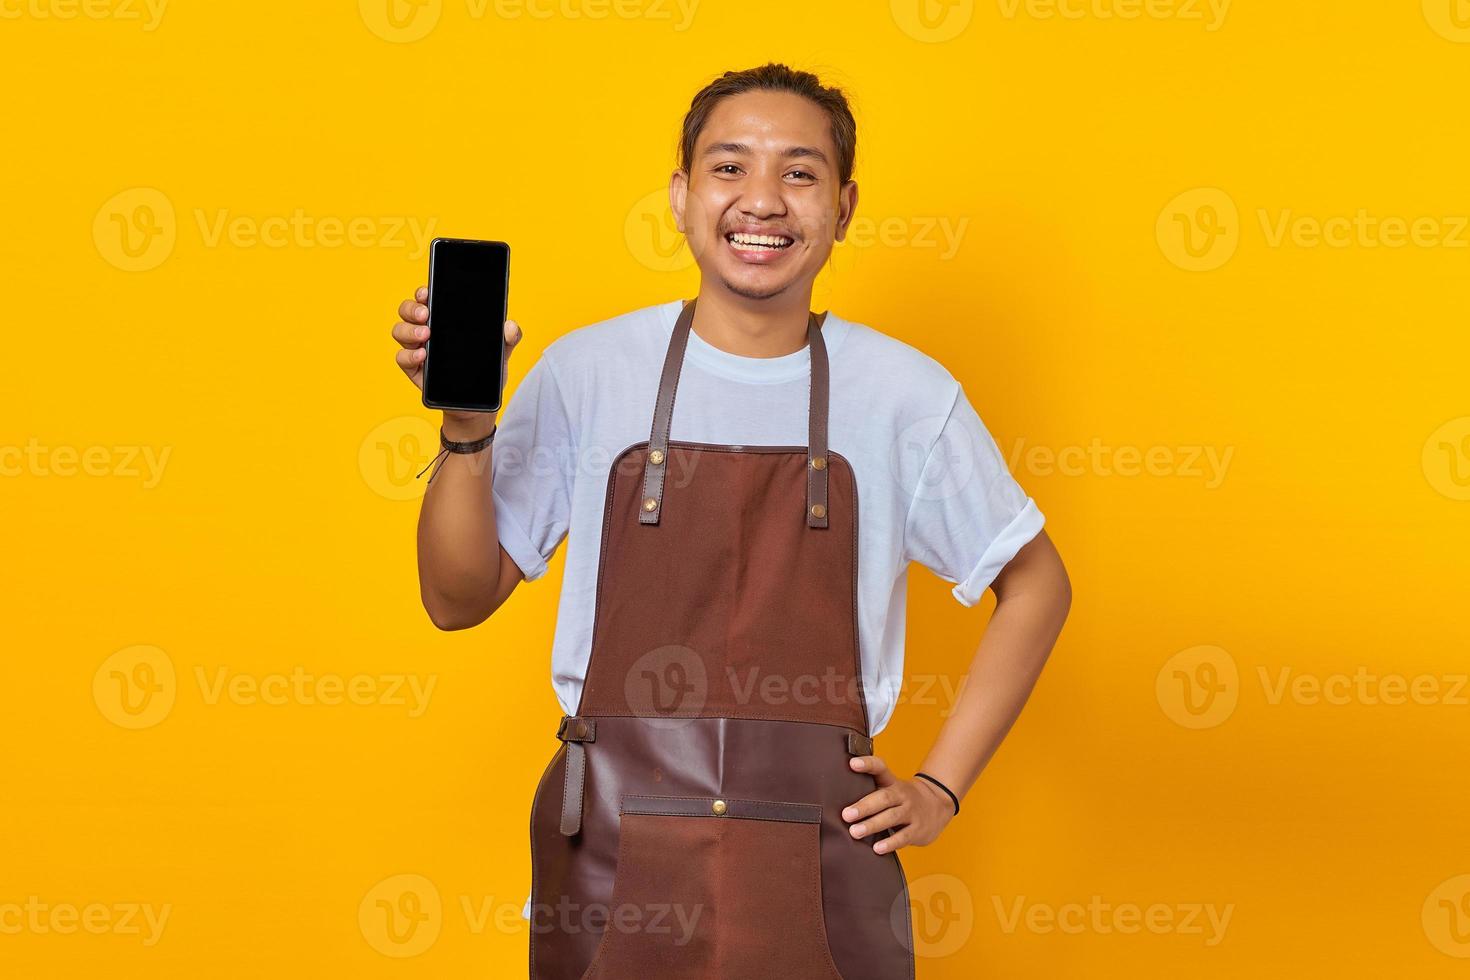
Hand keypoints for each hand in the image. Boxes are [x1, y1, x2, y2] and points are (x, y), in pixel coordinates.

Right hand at [390, 285, 523, 435]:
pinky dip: (409, 355)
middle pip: (408, 310)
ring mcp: (418, 349)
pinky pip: (401, 358)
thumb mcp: (500, 353)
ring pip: (400, 331)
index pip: (428, 298)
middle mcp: (427, 330)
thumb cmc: (484, 372)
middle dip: (412, 308)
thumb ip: (508, 338)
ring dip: (409, 330)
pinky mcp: (414, 370)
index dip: (423, 292)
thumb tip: (510, 326)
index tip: (427, 291)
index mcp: (445, 320)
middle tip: (426, 314)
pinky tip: (422, 355)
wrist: (477, 405)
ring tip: (426, 334)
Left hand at [841, 754, 955, 854]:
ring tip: (855, 832)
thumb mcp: (890, 787)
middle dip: (864, 806)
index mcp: (892, 782)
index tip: (852, 764)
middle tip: (846, 814)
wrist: (939, 805)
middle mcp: (902, 794)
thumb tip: (834, 798)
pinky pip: (904, 836)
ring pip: (892, 817)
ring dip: (872, 825)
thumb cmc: (902, 798)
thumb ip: (868, 789)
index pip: (880, 768)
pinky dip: (890, 843)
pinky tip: (877, 848)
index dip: (867, 764)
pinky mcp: (918, 829)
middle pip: (883, 797)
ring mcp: (911, 811)